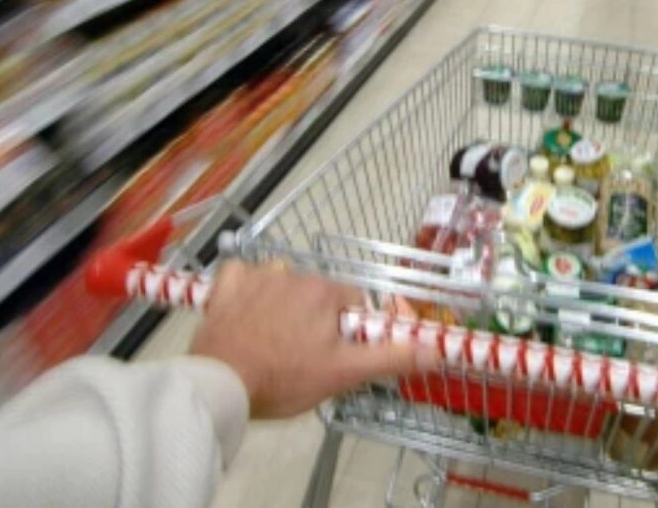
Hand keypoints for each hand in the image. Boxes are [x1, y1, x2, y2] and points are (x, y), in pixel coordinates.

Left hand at [191, 259, 438, 418]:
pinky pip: (243, 276)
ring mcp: (257, 277)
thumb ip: (391, 357)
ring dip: (283, 303)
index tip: (334, 353)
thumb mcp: (344, 374)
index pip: (353, 300)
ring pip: (283, 283)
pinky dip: (247, 289)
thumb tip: (436, 349)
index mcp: (326, 292)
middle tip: (303, 356)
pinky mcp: (226, 286)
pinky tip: (246, 311)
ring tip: (272, 339)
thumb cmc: (285, 378)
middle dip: (316, 318)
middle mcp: (294, 273)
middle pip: (319, 293)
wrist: (220, 383)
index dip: (348, 328)